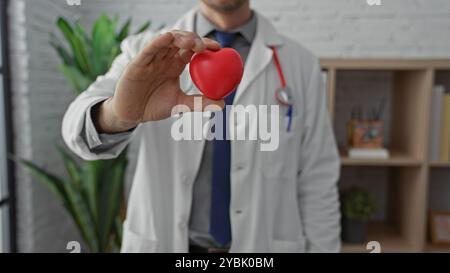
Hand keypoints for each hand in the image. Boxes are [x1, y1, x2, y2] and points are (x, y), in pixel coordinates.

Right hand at [95, 31, 223, 133]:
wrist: (132, 114)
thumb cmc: (155, 106)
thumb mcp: (180, 104)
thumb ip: (199, 103)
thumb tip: (222, 104)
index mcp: (175, 65)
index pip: (191, 50)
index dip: (205, 45)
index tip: (218, 48)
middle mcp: (164, 59)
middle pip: (180, 41)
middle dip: (194, 39)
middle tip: (206, 47)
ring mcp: (151, 60)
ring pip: (165, 42)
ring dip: (179, 38)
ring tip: (192, 43)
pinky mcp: (138, 64)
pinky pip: (148, 50)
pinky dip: (158, 43)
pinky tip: (168, 38)